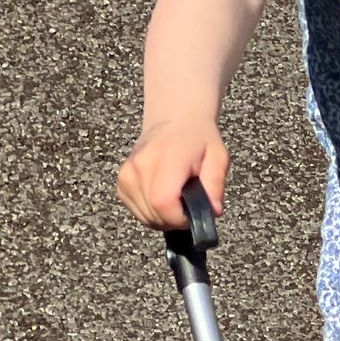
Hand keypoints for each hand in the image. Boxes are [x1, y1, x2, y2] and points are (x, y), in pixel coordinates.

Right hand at [116, 114, 229, 229]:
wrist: (174, 121)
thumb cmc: (198, 140)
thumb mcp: (218, 157)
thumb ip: (215, 184)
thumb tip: (213, 211)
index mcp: (166, 158)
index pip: (163, 202)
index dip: (179, 218)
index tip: (192, 215)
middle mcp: (141, 166)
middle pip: (153, 214)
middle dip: (175, 220)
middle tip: (189, 206)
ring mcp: (127, 174)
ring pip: (145, 216)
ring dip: (164, 218)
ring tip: (178, 198)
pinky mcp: (121, 182)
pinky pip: (136, 211)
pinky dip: (151, 212)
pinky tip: (164, 197)